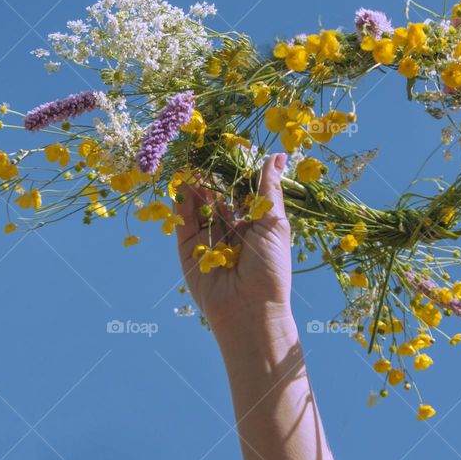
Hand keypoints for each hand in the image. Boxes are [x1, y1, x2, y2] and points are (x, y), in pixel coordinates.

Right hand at [174, 153, 293, 334]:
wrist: (249, 310)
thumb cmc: (270, 268)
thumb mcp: (274, 223)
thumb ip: (270, 188)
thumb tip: (279, 155)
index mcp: (256, 226)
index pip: (244, 194)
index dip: (237, 173)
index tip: (230, 149)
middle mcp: (232, 232)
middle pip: (219, 198)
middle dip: (212, 178)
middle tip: (204, 152)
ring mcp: (209, 241)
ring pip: (199, 208)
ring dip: (195, 187)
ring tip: (191, 163)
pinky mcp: (189, 251)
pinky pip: (183, 224)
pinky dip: (181, 204)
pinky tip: (181, 183)